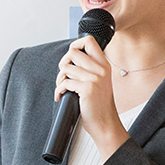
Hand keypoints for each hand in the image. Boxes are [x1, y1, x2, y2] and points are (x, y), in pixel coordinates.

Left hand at [56, 36, 127, 155]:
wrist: (105, 123)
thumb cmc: (99, 104)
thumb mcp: (100, 81)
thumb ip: (89, 68)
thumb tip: (70, 58)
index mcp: (104, 65)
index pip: (89, 41)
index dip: (75, 45)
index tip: (70, 57)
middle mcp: (101, 69)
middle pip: (72, 52)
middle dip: (63, 63)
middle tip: (64, 75)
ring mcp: (95, 78)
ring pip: (66, 68)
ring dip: (59, 79)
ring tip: (63, 87)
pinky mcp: (87, 89)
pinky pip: (65, 83)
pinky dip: (59, 90)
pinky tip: (61, 96)